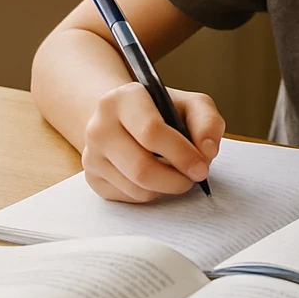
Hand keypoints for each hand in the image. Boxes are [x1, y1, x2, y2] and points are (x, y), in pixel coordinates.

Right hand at [82, 83, 224, 202]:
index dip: (182, 154)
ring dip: (167, 188)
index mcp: (123, 99)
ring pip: (136, 188)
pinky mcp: (92, 178)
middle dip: (176, 179)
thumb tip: (207, 151)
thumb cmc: (162, 111)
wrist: (125, 118)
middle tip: (195, 177)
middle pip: (142, 168)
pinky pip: (129, 198)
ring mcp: (91, 154)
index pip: (151, 132)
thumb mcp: (190, 104)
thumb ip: (207, 122)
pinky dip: (151, 193)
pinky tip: (158, 177)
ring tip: (178, 174)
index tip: (202, 167)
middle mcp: (100, 126)